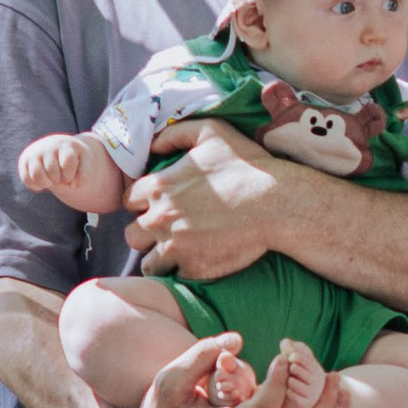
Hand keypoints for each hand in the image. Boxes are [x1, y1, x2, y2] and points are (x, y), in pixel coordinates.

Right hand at [18, 131, 96, 200]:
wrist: (59, 148)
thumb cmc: (75, 158)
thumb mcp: (86, 163)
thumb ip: (85, 174)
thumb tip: (73, 184)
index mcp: (66, 145)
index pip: (67, 163)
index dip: (69, 175)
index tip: (71, 175)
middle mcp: (48, 146)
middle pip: (52, 171)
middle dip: (59, 179)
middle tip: (61, 176)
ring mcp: (35, 152)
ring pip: (36, 174)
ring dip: (46, 183)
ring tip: (51, 180)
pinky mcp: (24, 160)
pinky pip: (26, 179)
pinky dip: (36, 186)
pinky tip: (43, 181)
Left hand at [123, 123, 284, 281]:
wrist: (277, 204)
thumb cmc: (246, 165)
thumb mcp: (211, 132)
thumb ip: (176, 133)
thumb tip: (152, 145)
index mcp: (159, 187)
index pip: (130, 200)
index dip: (144, 202)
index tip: (160, 204)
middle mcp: (160, 219)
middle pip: (132, 234)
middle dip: (147, 232)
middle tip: (168, 229)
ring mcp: (175, 247)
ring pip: (148, 261)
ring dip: (159, 256)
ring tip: (179, 250)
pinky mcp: (193, 268)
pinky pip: (175, 275)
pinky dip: (183, 269)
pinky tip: (198, 258)